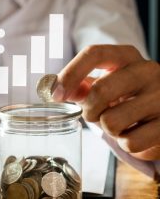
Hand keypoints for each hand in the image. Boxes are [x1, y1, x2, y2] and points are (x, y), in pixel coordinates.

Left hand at [53, 45, 159, 160]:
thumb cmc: (126, 97)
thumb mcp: (104, 85)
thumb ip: (79, 86)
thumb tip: (50, 88)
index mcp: (127, 56)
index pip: (93, 54)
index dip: (70, 74)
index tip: (55, 95)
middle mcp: (148, 70)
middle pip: (99, 91)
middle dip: (89, 111)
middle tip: (95, 115)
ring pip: (112, 121)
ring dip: (109, 130)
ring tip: (121, 123)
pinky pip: (130, 142)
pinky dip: (126, 144)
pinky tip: (136, 134)